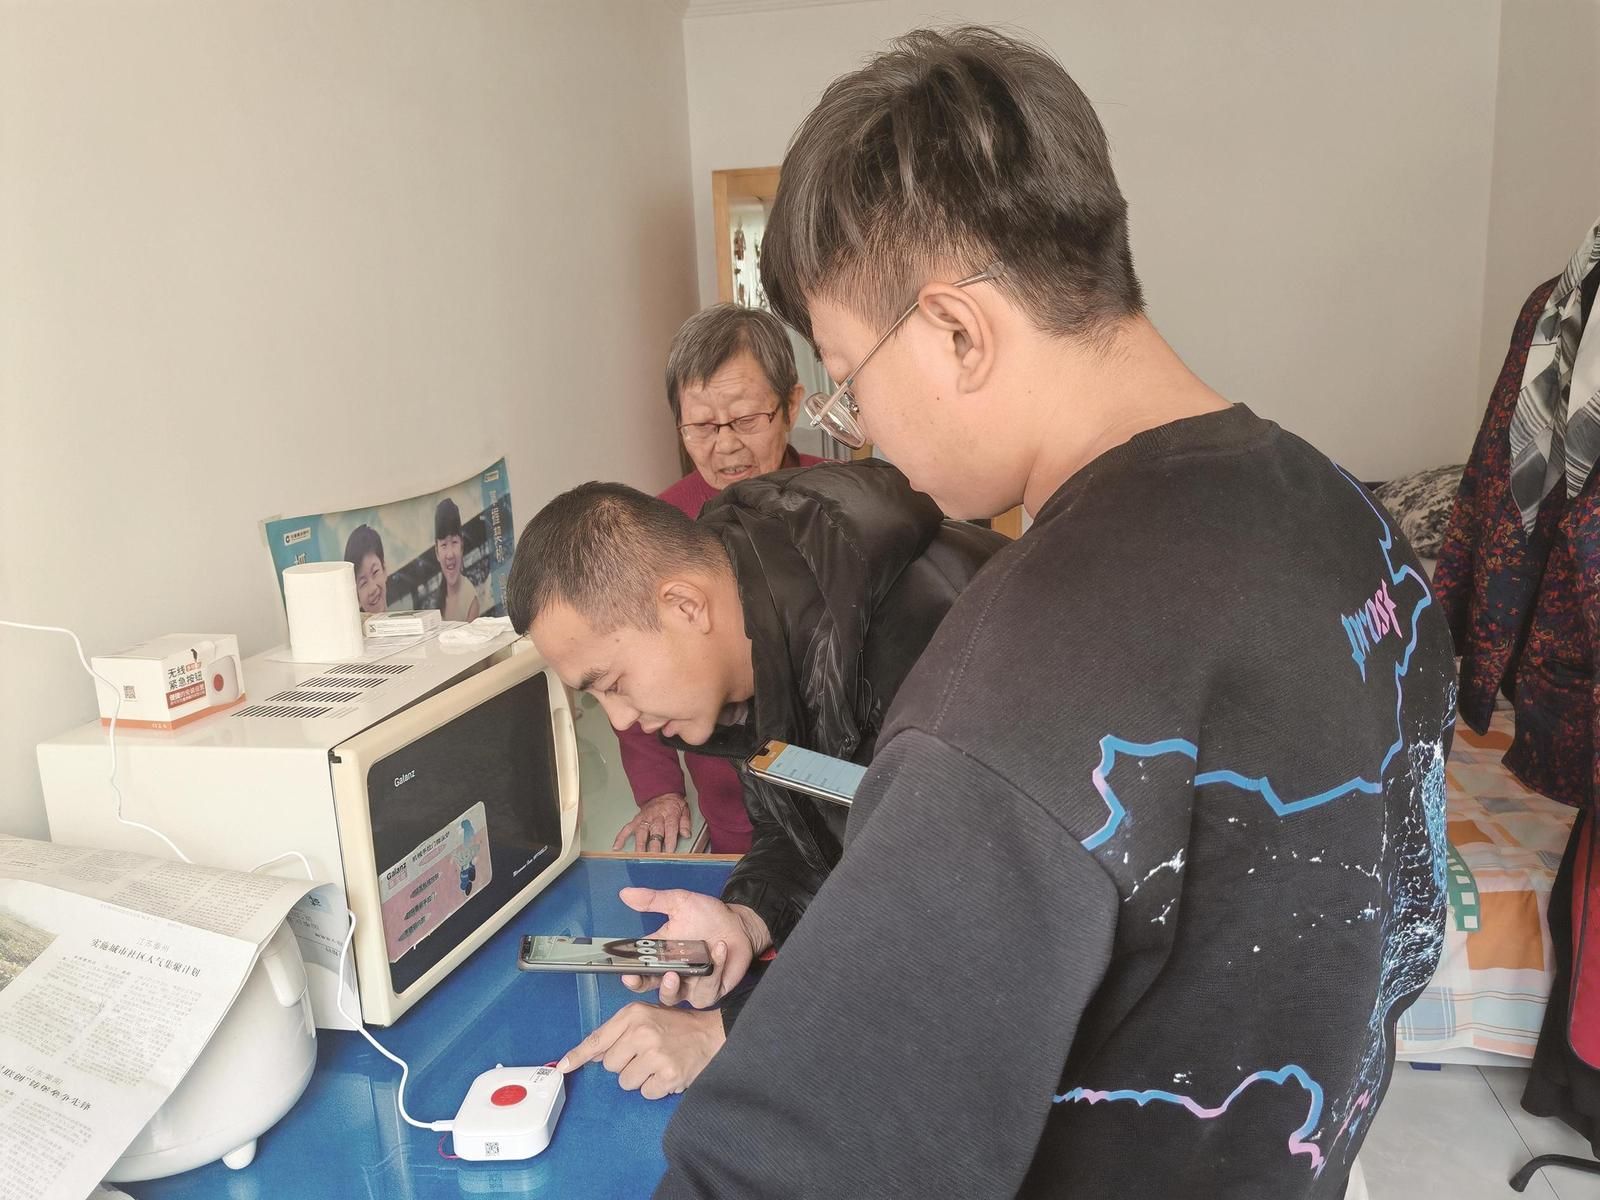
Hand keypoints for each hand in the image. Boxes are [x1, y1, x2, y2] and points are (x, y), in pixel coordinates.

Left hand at [557, 1003, 725, 1098]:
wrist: (711, 1035)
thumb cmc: (676, 1026)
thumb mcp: (646, 1017)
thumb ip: (617, 1033)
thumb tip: (590, 1055)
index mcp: (634, 1015)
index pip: (598, 1039)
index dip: (578, 1055)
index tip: (563, 1067)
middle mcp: (642, 1033)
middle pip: (610, 1065)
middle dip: (625, 1064)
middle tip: (645, 1054)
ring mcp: (655, 1055)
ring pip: (626, 1082)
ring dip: (639, 1078)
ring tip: (657, 1064)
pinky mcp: (667, 1076)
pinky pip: (645, 1093)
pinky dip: (655, 1087)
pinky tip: (666, 1073)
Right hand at [614, 793, 690, 853]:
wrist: (661, 792)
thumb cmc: (673, 804)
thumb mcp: (684, 809)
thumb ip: (685, 822)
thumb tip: (686, 834)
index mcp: (669, 814)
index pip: (670, 828)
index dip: (670, 840)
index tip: (670, 852)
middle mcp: (656, 817)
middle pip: (655, 832)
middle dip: (655, 846)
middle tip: (654, 858)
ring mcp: (644, 819)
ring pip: (641, 833)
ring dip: (640, 845)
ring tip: (639, 857)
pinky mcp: (636, 820)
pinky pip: (627, 828)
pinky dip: (620, 837)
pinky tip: (617, 847)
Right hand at [615, 887, 770, 1008]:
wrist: (739, 924)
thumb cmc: (708, 916)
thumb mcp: (680, 903)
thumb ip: (653, 900)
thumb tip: (625, 893)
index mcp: (659, 956)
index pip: (637, 969)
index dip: (629, 974)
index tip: (625, 972)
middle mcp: (671, 974)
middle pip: (650, 987)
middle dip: (644, 985)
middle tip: (641, 976)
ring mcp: (690, 985)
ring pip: (674, 997)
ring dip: (673, 987)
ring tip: (676, 972)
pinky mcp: (710, 991)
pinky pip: (707, 989)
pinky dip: (713, 969)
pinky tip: (719, 948)